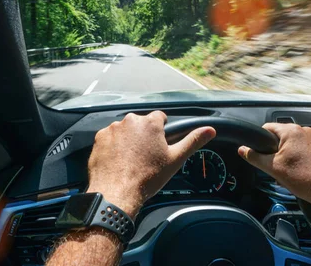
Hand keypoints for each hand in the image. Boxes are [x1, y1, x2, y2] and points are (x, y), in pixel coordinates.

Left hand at [87, 111, 215, 217]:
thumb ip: (193, 141)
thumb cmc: (148, 178)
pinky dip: (113, 147)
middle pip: (141, 124)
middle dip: (143, 136)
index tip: (159, 145)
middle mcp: (130, 121)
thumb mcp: (175, 159)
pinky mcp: (99, 138)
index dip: (161, 131)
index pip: (160, 117)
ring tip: (130, 161)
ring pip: (124, 131)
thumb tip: (210, 129)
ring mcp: (112, 129)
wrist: (117, 192)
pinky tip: (118, 162)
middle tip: (145, 156)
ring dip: (128, 140)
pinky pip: (109, 138)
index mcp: (150, 123)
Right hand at [238, 123, 310, 205]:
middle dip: (272, 152)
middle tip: (273, 167)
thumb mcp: (273, 168)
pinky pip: (299, 150)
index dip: (259, 141)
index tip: (258, 154)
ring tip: (286, 173)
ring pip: (288, 145)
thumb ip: (255, 157)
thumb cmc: (305, 178)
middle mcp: (303, 131)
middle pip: (278, 137)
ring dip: (283, 157)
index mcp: (291, 131)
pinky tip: (295, 173)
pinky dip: (293, 160)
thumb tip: (243, 150)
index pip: (266, 128)